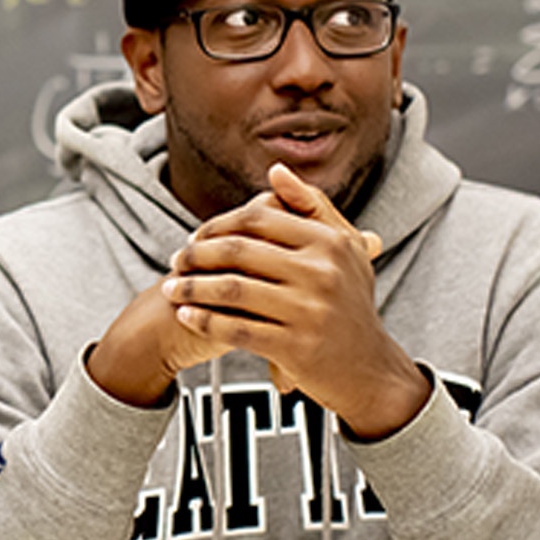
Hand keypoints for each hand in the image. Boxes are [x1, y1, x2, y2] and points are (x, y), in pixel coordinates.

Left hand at [156, 163, 426, 437]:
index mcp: (329, 243)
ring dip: (191, 287)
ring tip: (171, 287)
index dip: (218, 224)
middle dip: (196, 254)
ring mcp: (309, 312)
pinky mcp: (295, 348)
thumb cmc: (350, 303)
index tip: (197, 235)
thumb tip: (276, 170)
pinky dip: (204, 321)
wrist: (369, 369)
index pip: (257, 219)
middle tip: (175, 259)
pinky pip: (236, 328)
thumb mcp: (344, 249)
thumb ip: (311, 205)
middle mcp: (322, 273)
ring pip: (231, 290)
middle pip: (238, 251)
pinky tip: (185, 316)